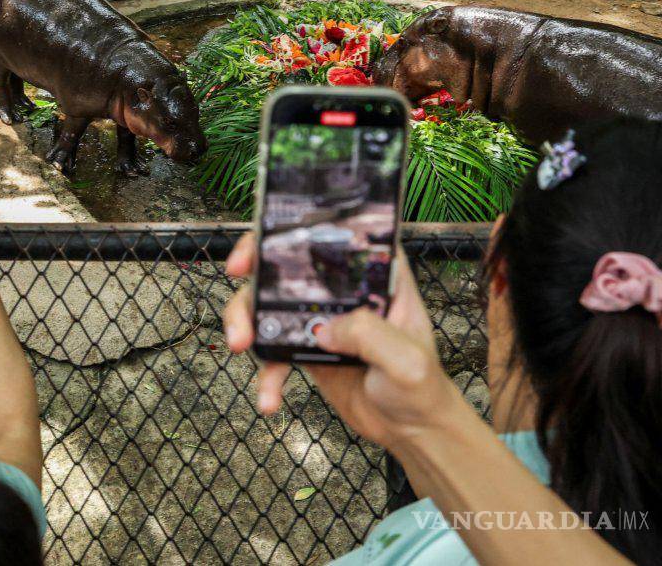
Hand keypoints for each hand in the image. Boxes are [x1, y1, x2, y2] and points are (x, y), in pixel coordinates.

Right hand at [223, 232, 462, 452]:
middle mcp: (344, 291)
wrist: (411, 430)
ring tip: (239, 346)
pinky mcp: (306, 350)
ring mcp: (321, 320)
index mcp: (375, 277)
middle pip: (287, 265)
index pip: (334, 236)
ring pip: (269, 306)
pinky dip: (265, 374)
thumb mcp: (407, 359)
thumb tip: (323, 329)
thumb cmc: (422, 388)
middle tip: (241, 297)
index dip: (293, 232)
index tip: (264, 246)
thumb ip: (370, 336)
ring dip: (247, 323)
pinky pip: (273, 352)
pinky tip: (269, 398)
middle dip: (253, 275)